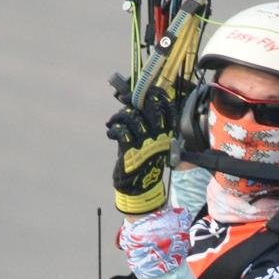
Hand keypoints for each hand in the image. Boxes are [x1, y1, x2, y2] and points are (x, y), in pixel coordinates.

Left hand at [107, 82, 176, 215]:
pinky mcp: (132, 152)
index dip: (154, 94)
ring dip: (119, 116)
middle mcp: (160, 137)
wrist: (138, 187)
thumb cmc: (141, 160)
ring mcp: (147, 144)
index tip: (142, 91)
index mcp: (167, 132)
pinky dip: (113, 129)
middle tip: (124, 100)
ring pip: (132, 116)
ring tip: (114, 122)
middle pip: (149, 106)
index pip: (166, 106)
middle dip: (134, 99)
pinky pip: (121, 130)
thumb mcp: (148, 139)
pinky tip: (111, 133)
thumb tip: (131, 98)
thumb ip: (144, 120)